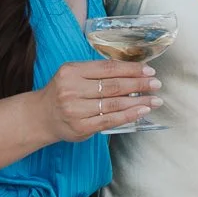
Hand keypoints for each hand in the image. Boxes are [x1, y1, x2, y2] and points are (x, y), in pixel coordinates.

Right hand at [38, 60, 158, 140]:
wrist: (41, 116)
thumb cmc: (63, 92)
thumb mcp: (73, 74)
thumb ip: (97, 71)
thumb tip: (132, 70)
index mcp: (72, 72)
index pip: (108, 68)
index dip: (131, 69)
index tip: (148, 70)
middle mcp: (72, 90)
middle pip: (113, 86)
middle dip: (139, 84)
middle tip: (156, 83)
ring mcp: (76, 110)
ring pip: (114, 104)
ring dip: (139, 101)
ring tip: (155, 99)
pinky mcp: (81, 127)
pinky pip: (110, 120)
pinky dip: (129, 115)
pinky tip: (142, 111)